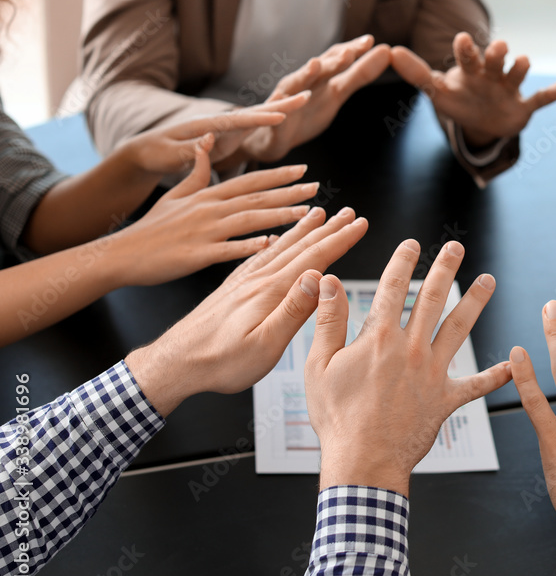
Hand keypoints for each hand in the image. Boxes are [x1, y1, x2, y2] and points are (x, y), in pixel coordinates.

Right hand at [109, 139, 321, 285]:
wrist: (121, 253)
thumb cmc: (151, 228)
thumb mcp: (174, 196)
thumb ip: (196, 173)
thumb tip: (208, 143)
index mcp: (206, 195)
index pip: (249, 181)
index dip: (277, 175)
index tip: (303, 170)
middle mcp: (209, 209)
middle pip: (256, 197)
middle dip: (289, 191)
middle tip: (318, 187)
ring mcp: (204, 231)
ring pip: (248, 219)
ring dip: (279, 215)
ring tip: (306, 213)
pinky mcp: (197, 254)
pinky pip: (228, 250)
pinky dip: (250, 246)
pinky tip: (273, 244)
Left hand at [114, 102, 302, 174]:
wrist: (147, 151)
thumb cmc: (155, 154)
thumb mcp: (169, 154)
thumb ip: (190, 149)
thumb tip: (209, 139)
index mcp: (206, 126)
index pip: (237, 120)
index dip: (259, 118)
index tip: (281, 115)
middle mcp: (220, 122)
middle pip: (254, 111)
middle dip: (280, 104)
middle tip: (305, 94)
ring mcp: (226, 128)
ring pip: (258, 116)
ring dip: (282, 108)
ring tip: (306, 97)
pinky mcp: (229, 136)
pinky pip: (256, 127)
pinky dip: (274, 120)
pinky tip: (290, 116)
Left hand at [125, 205, 368, 415]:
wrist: (175, 362)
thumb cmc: (220, 362)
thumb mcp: (264, 345)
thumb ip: (293, 311)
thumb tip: (319, 278)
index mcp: (270, 291)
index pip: (314, 258)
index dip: (340, 239)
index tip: (360, 223)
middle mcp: (257, 279)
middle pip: (300, 247)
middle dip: (329, 229)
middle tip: (350, 212)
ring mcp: (244, 281)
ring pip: (281, 248)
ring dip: (304, 230)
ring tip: (319, 214)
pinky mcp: (233, 288)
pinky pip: (261, 256)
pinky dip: (277, 244)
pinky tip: (279, 242)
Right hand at [241, 35, 391, 162]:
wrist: (273, 136)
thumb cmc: (307, 111)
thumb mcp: (337, 93)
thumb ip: (358, 75)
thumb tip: (385, 53)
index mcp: (320, 77)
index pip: (337, 57)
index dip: (352, 49)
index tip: (371, 41)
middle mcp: (302, 81)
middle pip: (318, 68)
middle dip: (333, 61)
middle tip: (349, 53)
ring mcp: (286, 97)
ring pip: (296, 83)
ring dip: (305, 74)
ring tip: (315, 65)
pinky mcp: (275, 116)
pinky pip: (280, 110)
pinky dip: (286, 104)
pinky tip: (295, 99)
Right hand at [305, 240, 511, 495]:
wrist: (363, 462)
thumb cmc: (337, 418)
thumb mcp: (319, 366)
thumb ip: (328, 321)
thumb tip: (328, 281)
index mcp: (379, 338)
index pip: (392, 288)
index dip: (403, 261)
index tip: (412, 244)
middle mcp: (411, 349)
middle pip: (432, 298)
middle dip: (445, 268)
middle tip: (456, 247)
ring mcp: (432, 373)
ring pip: (459, 328)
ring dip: (475, 301)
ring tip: (488, 280)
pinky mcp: (446, 399)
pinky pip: (476, 386)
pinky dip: (495, 376)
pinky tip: (512, 365)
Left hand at [391, 33, 555, 146]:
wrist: (483, 124)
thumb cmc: (459, 101)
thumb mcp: (436, 91)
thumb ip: (416, 73)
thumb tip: (390, 52)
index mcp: (470, 71)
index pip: (467, 56)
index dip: (466, 49)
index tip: (462, 40)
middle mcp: (492, 75)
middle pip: (495, 61)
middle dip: (496, 55)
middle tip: (498, 48)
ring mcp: (509, 90)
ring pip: (517, 75)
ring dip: (521, 68)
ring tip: (522, 62)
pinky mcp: (524, 107)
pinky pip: (541, 99)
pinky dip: (554, 93)